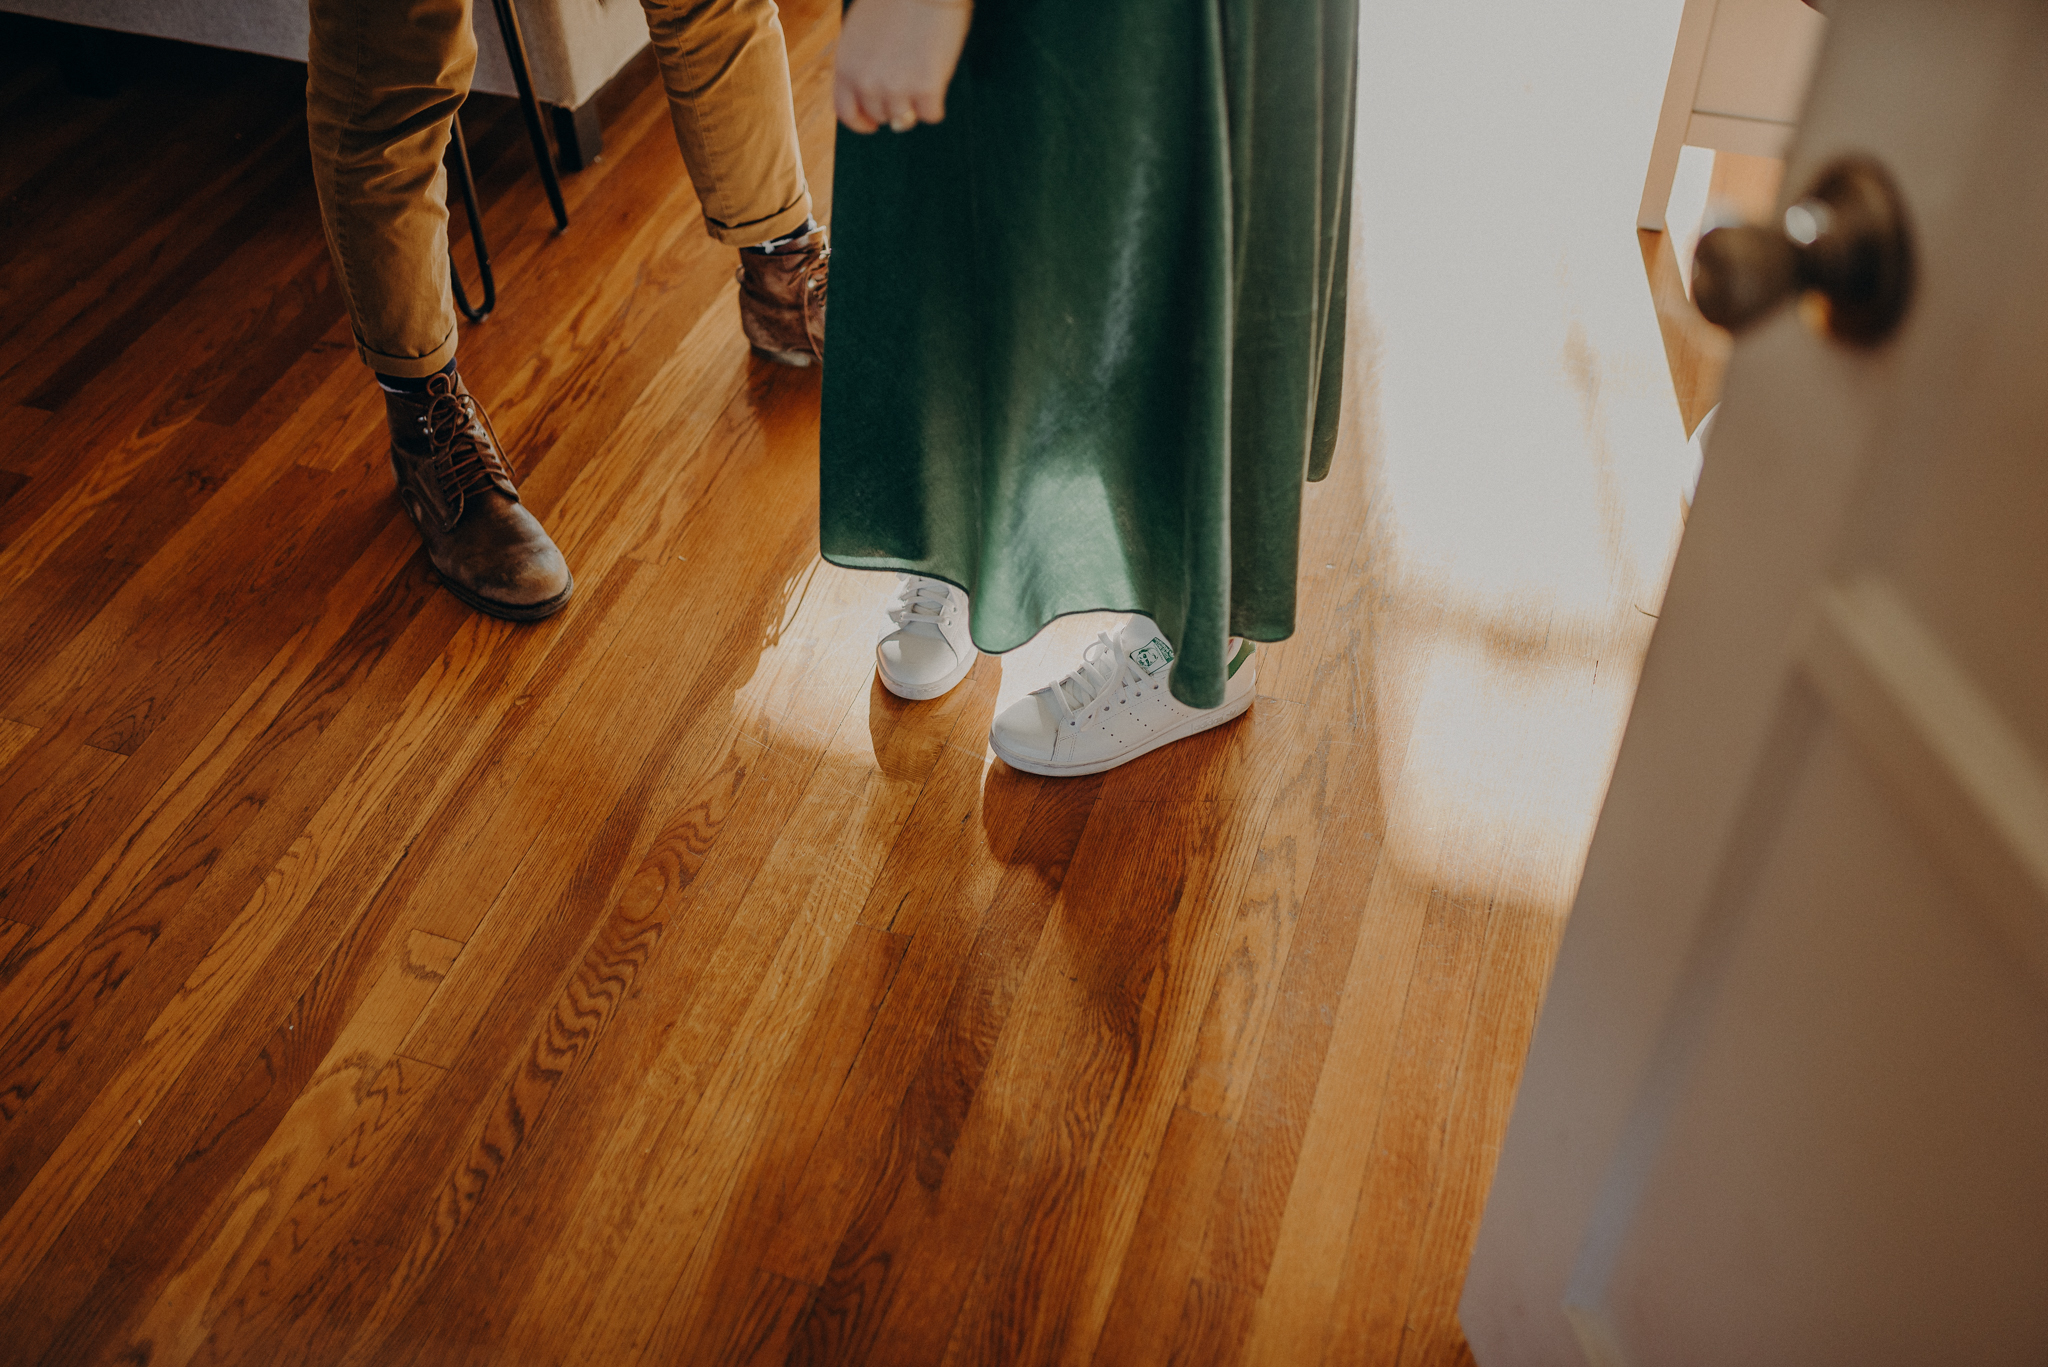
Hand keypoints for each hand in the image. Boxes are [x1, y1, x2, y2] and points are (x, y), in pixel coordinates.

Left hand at [835, 0, 971, 133]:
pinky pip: (931, 115)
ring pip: (905, 119)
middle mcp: (867, 83)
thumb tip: (873, 98)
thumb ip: (861, 63)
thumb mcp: (861, 31)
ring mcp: (897, 89)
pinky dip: (936, 103)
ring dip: (915, 104)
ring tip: (923, 75)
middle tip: (909, 85)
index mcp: (847, 67)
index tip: (873, 124)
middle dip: (893, 106)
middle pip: (880, 116)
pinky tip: (937, 78)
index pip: (847, 113)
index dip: (861, 122)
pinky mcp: (926, 90)